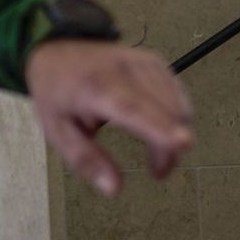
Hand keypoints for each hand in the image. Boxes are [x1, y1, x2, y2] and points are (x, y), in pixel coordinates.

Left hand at [24, 39, 193, 196]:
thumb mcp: (56, 129)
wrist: (57, 50)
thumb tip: (113, 189)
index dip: (159, 126)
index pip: (132, 107)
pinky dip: (176, 117)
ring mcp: (142, 62)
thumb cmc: (56, 92)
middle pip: (165, 112)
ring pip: (177, 105)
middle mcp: (123, 70)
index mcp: (94, 87)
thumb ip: (85, 159)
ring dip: (175, 134)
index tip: (183, 143)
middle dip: (169, 148)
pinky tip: (160, 127)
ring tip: (155, 154)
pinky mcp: (155, 62)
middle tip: (157, 171)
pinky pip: (178, 95)